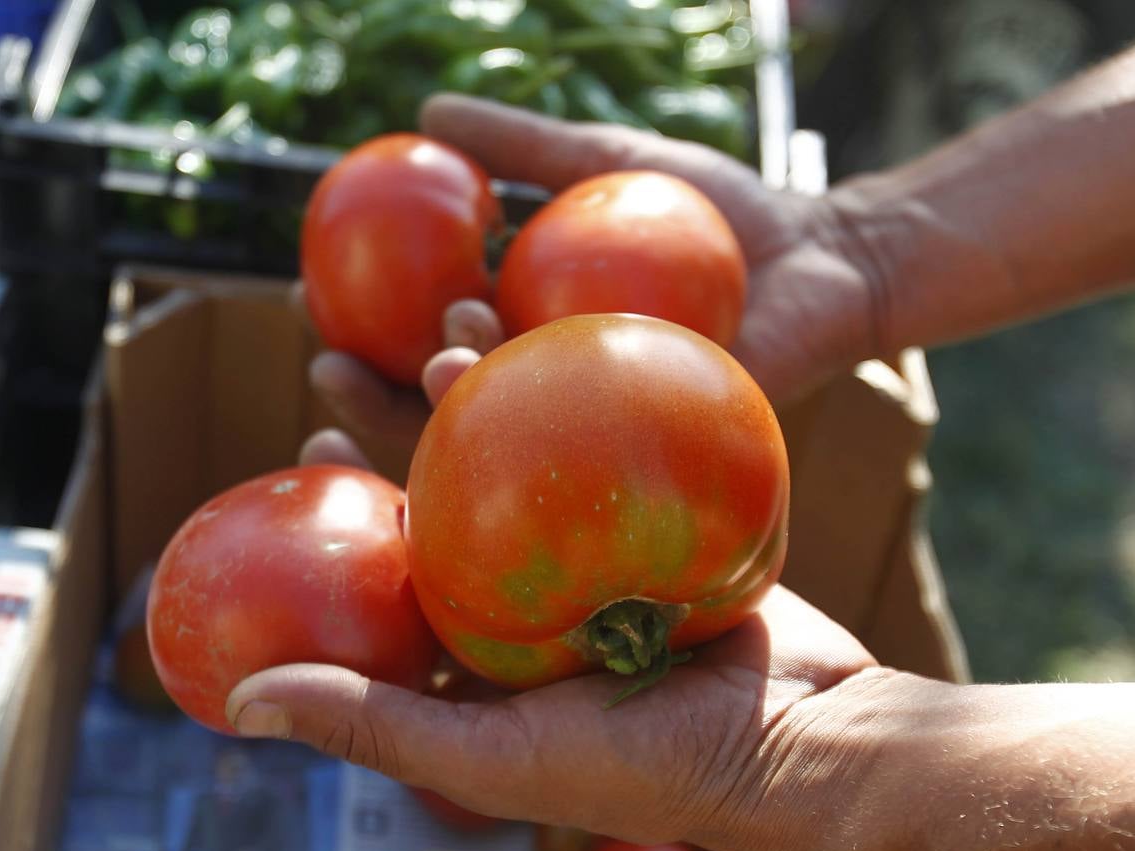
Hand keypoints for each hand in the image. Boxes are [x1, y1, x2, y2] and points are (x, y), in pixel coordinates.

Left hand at [279, 352, 890, 850]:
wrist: (804, 741)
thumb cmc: (649, 770)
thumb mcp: (495, 758)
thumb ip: (375, 727)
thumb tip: (242, 701)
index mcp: (488, 652)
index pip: (397, 561)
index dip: (348, 499)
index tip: (313, 429)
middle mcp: (541, 599)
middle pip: (461, 489)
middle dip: (410, 417)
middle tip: (373, 349)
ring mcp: (609, 556)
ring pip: (541, 452)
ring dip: (501, 384)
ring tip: (466, 317)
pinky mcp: (673, 524)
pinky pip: (623, 447)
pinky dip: (597, 393)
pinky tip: (572, 334)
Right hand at [308, 94, 883, 450]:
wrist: (824, 248)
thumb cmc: (720, 213)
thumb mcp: (608, 162)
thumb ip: (526, 144)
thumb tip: (429, 113)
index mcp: (533, 348)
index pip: (428, 362)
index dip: (362, 348)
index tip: (310, 308)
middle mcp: (558, 403)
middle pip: (447, 424)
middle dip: (374, 406)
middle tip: (328, 363)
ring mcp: (607, 436)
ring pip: (508, 447)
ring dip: (453, 411)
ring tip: (437, 352)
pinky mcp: (663, 454)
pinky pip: (590, 452)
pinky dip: (545, 419)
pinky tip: (512, 383)